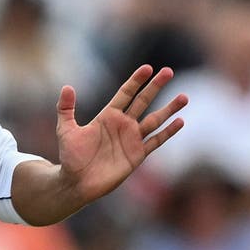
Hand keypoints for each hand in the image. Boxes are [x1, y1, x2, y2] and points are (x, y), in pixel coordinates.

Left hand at [56, 65, 187, 204]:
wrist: (77, 182)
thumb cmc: (71, 156)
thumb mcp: (66, 129)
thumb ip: (65, 108)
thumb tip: (67, 87)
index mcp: (107, 116)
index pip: (125, 93)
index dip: (136, 81)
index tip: (148, 68)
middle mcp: (123, 124)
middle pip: (143, 101)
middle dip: (155, 86)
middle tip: (169, 71)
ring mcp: (132, 139)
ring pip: (155, 119)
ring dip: (169, 109)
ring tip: (184, 97)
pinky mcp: (138, 155)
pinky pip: (156, 141)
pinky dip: (168, 132)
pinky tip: (180, 122)